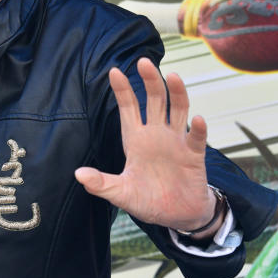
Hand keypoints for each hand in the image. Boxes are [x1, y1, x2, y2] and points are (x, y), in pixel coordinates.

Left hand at [74, 58, 214, 231]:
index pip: (129, 108)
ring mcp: (176, 142)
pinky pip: (197, 139)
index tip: (114, 71)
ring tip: (173, 76)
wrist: (177, 216)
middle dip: (149, 81)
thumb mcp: (121, 194)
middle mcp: (157, 135)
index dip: (122, 91)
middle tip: (143, 61)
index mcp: (136, 139)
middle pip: (155, 100)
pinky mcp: (194, 156)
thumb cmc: (148, 200)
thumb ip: (102, 184)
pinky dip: (198, 129)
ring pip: (178, 110)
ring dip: (177, 93)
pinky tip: (198, 119)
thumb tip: (78, 174)